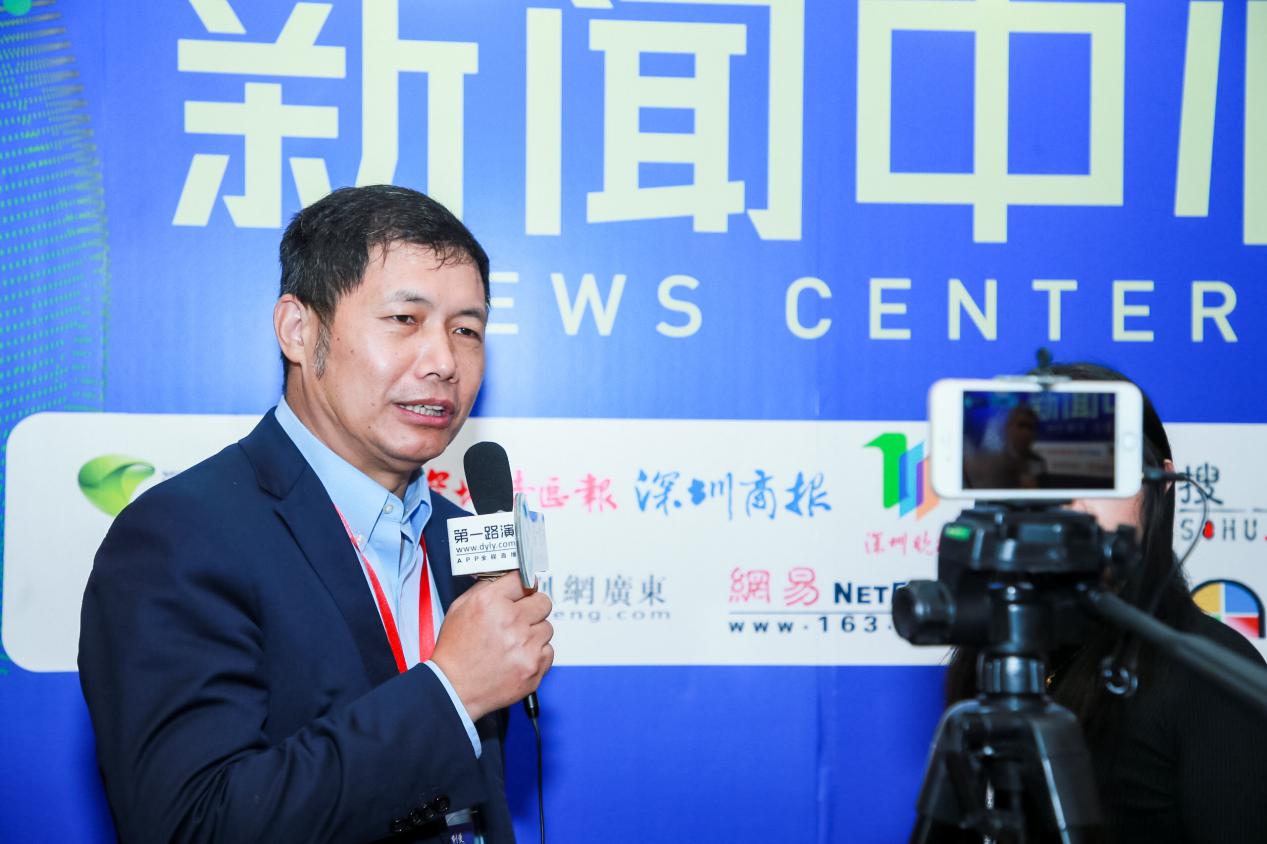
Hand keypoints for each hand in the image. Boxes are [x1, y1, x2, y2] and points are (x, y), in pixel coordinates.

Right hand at [431, 573, 553, 720]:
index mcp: (491, 602)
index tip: (524, 590)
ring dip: (534, 633)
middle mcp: (511, 621)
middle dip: (532, 608)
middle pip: (543, 602)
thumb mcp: (460, 608)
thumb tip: (509, 578)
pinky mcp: (534, 667)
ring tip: (513, 643)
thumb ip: (486, 588)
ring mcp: (525, 646)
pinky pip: (548, 651)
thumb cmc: (455, 650)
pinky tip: (518, 658)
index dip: (523, 586)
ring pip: (547, 628)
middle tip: (519, 619)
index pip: (524, 579)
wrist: (453, 689)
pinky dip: (536, 654)